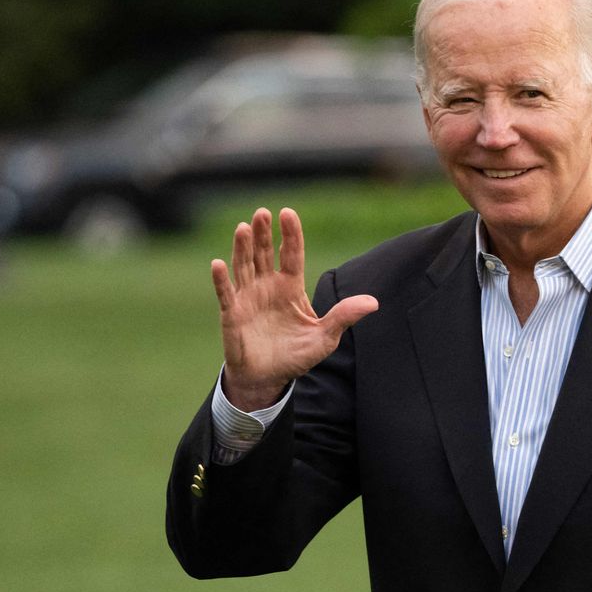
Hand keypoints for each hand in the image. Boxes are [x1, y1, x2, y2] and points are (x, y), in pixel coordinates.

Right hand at [210, 207, 377, 409]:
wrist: (269, 379)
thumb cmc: (296, 355)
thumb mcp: (325, 337)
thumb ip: (343, 316)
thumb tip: (373, 302)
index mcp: (290, 287)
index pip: (291, 254)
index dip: (290, 234)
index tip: (288, 213)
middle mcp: (267, 286)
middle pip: (264, 253)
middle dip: (263, 233)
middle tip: (262, 212)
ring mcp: (248, 297)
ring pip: (244, 266)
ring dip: (242, 248)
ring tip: (243, 228)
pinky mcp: (232, 313)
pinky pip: (225, 293)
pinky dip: (221, 279)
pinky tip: (218, 264)